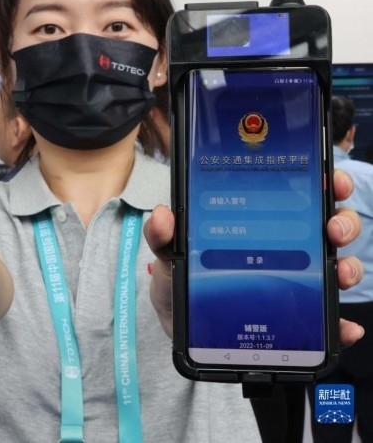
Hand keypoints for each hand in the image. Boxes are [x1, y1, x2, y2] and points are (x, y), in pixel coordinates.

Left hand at [143, 168, 364, 345]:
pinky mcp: (296, 313)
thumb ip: (162, 233)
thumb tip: (164, 215)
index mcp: (259, 219)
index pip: (299, 190)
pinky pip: (327, 318)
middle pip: (327, 223)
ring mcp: (293, 277)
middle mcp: (284, 244)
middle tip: (332, 230)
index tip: (331, 181)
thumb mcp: (169, 252)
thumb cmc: (180, 277)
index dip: (323, 180)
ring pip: (335, 264)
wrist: (179, 324)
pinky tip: (346, 327)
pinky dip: (342, 323)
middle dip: (341, 220)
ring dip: (347, 266)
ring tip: (339, 272)